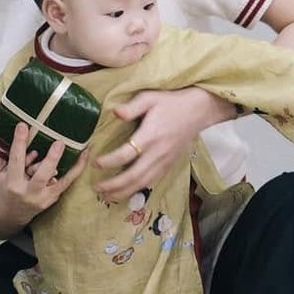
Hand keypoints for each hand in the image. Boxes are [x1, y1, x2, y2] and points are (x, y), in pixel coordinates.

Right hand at [0, 124, 85, 230]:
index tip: (23, 126)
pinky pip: (67, 183)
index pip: (16, 160)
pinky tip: (84, 156)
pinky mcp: (52, 199)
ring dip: (72, 166)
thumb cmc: (3, 189)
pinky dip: (76, 170)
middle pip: (41, 175)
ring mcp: (42, 198)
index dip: (19, 143)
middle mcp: (28, 192)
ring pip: (60, 182)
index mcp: (12, 184)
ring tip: (82, 149)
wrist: (8, 214)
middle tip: (59, 143)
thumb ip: (0, 155)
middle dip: (51, 160)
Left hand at [93, 87, 235, 202]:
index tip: (95, 163)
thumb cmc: (171, 102)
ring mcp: (165, 161)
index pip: (127, 153)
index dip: (110, 161)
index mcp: (150, 136)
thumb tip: (116, 113)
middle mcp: (158, 152)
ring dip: (124, 192)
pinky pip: (153, 181)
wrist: (198, 110)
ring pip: (143, 182)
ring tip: (107, 196)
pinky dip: (138, 189)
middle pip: (134, 175)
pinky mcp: (170, 165)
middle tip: (97, 188)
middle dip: (114, 185)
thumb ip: (132, 107)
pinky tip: (126, 192)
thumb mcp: (150, 98)